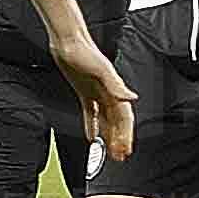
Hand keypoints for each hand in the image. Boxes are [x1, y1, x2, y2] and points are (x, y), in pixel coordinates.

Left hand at [65, 38, 133, 166]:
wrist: (66, 41)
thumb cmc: (83, 51)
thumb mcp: (100, 68)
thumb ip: (116, 84)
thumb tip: (132, 97)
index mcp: (114, 89)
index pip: (124, 117)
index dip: (126, 134)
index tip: (125, 149)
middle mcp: (108, 93)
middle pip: (116, 121)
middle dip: (119, 139)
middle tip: (118, 156)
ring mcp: (96, 93)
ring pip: (106, 119)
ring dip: (108, 135)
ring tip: (109, 151)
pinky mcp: (84, 92)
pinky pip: (91, 113)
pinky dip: (92, 125)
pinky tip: (91, 136)